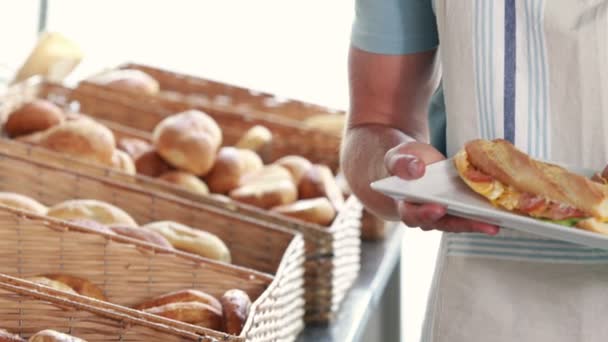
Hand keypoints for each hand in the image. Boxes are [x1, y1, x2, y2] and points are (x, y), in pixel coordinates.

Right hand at [384, 141, 498, 234]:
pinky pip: (472, 214)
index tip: (440, 207)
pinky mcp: (459, 209)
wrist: (415, 162)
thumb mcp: (398, 156)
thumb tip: (416, 170)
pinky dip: (486, 213)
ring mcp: (444, 214)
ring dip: (480, 223)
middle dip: (465, 224)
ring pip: (461, 222)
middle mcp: (426, 215)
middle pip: (443, 224)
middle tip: (486, 223)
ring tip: (500, 220)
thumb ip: (401, 163)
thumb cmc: (405, 161)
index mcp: (405, 205)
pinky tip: (503, 210)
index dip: (426, 213)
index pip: (413, 214)